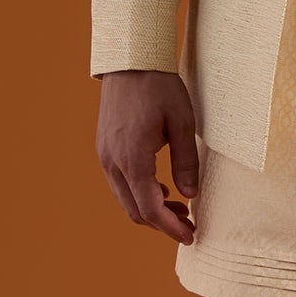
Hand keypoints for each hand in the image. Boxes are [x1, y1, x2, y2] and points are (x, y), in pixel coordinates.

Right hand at [96, 70, 199, 243]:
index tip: (191, 236)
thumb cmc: (159, 87)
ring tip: (179, 206)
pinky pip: (119, 183)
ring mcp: (105, 155)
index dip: (171, 227)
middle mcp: (113, 161)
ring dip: (150, 209)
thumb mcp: (182, 123)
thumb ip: (186, 162)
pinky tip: (160, 188)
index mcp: (132, 158)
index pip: (150, 208)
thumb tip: (191, 195)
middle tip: (189, 223)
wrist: (130, 60)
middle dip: (162, 223)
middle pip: (134, 210)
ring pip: (125, 199)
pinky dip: (139, 194)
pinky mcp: (104, 148)